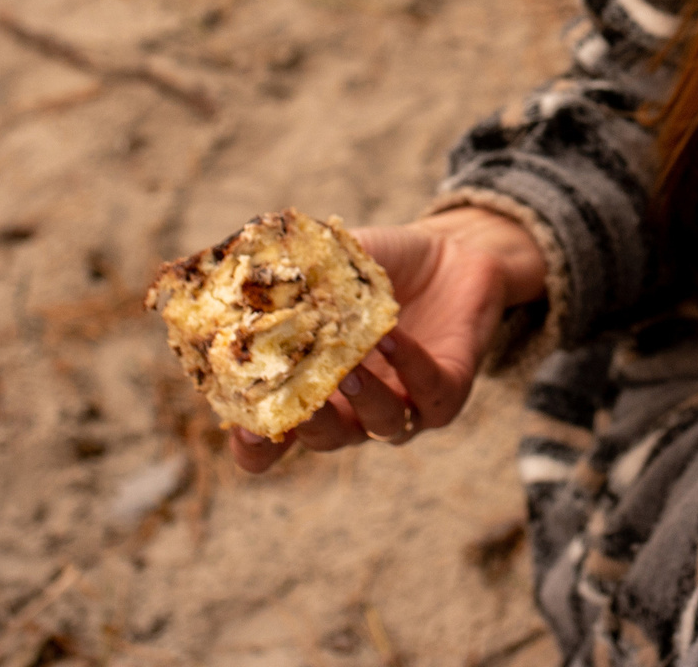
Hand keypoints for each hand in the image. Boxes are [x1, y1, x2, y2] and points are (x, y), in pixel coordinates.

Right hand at [229, 206, 546, 472]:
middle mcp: (357, 410)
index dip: (256, 445)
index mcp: (316, 388)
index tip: (244, 429)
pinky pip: (429, 392)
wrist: (453, 253)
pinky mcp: (448, 393)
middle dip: (309, 425)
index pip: (276, 439)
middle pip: (325, 439)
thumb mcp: (333, 263)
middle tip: (294, 402)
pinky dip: (410, 366)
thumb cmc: (384, 264)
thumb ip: (294, 274)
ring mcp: (404, 406)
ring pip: (379, 425)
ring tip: (350, 369)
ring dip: (363, 400)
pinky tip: (392, 336)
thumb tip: (245, 275)